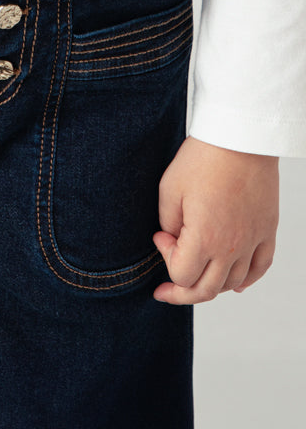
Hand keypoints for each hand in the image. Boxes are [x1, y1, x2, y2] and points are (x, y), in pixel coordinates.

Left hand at [152, 135, 278, 304]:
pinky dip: (245, 280)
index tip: (161, 236)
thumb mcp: (169, 191)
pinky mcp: (267, 230)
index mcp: (204, 239)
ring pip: (232, 283)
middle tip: (165, 287)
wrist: (240, 138)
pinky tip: (234, 283)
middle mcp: (231, 247)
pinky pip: (260, 268)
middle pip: (206, 290)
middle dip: (181, 290)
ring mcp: (253, 240)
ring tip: (197, 274)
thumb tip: (172, 241)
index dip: (165, 260)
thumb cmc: (203, 159)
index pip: (181, 276)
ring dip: (211, 284)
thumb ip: (169, 225)